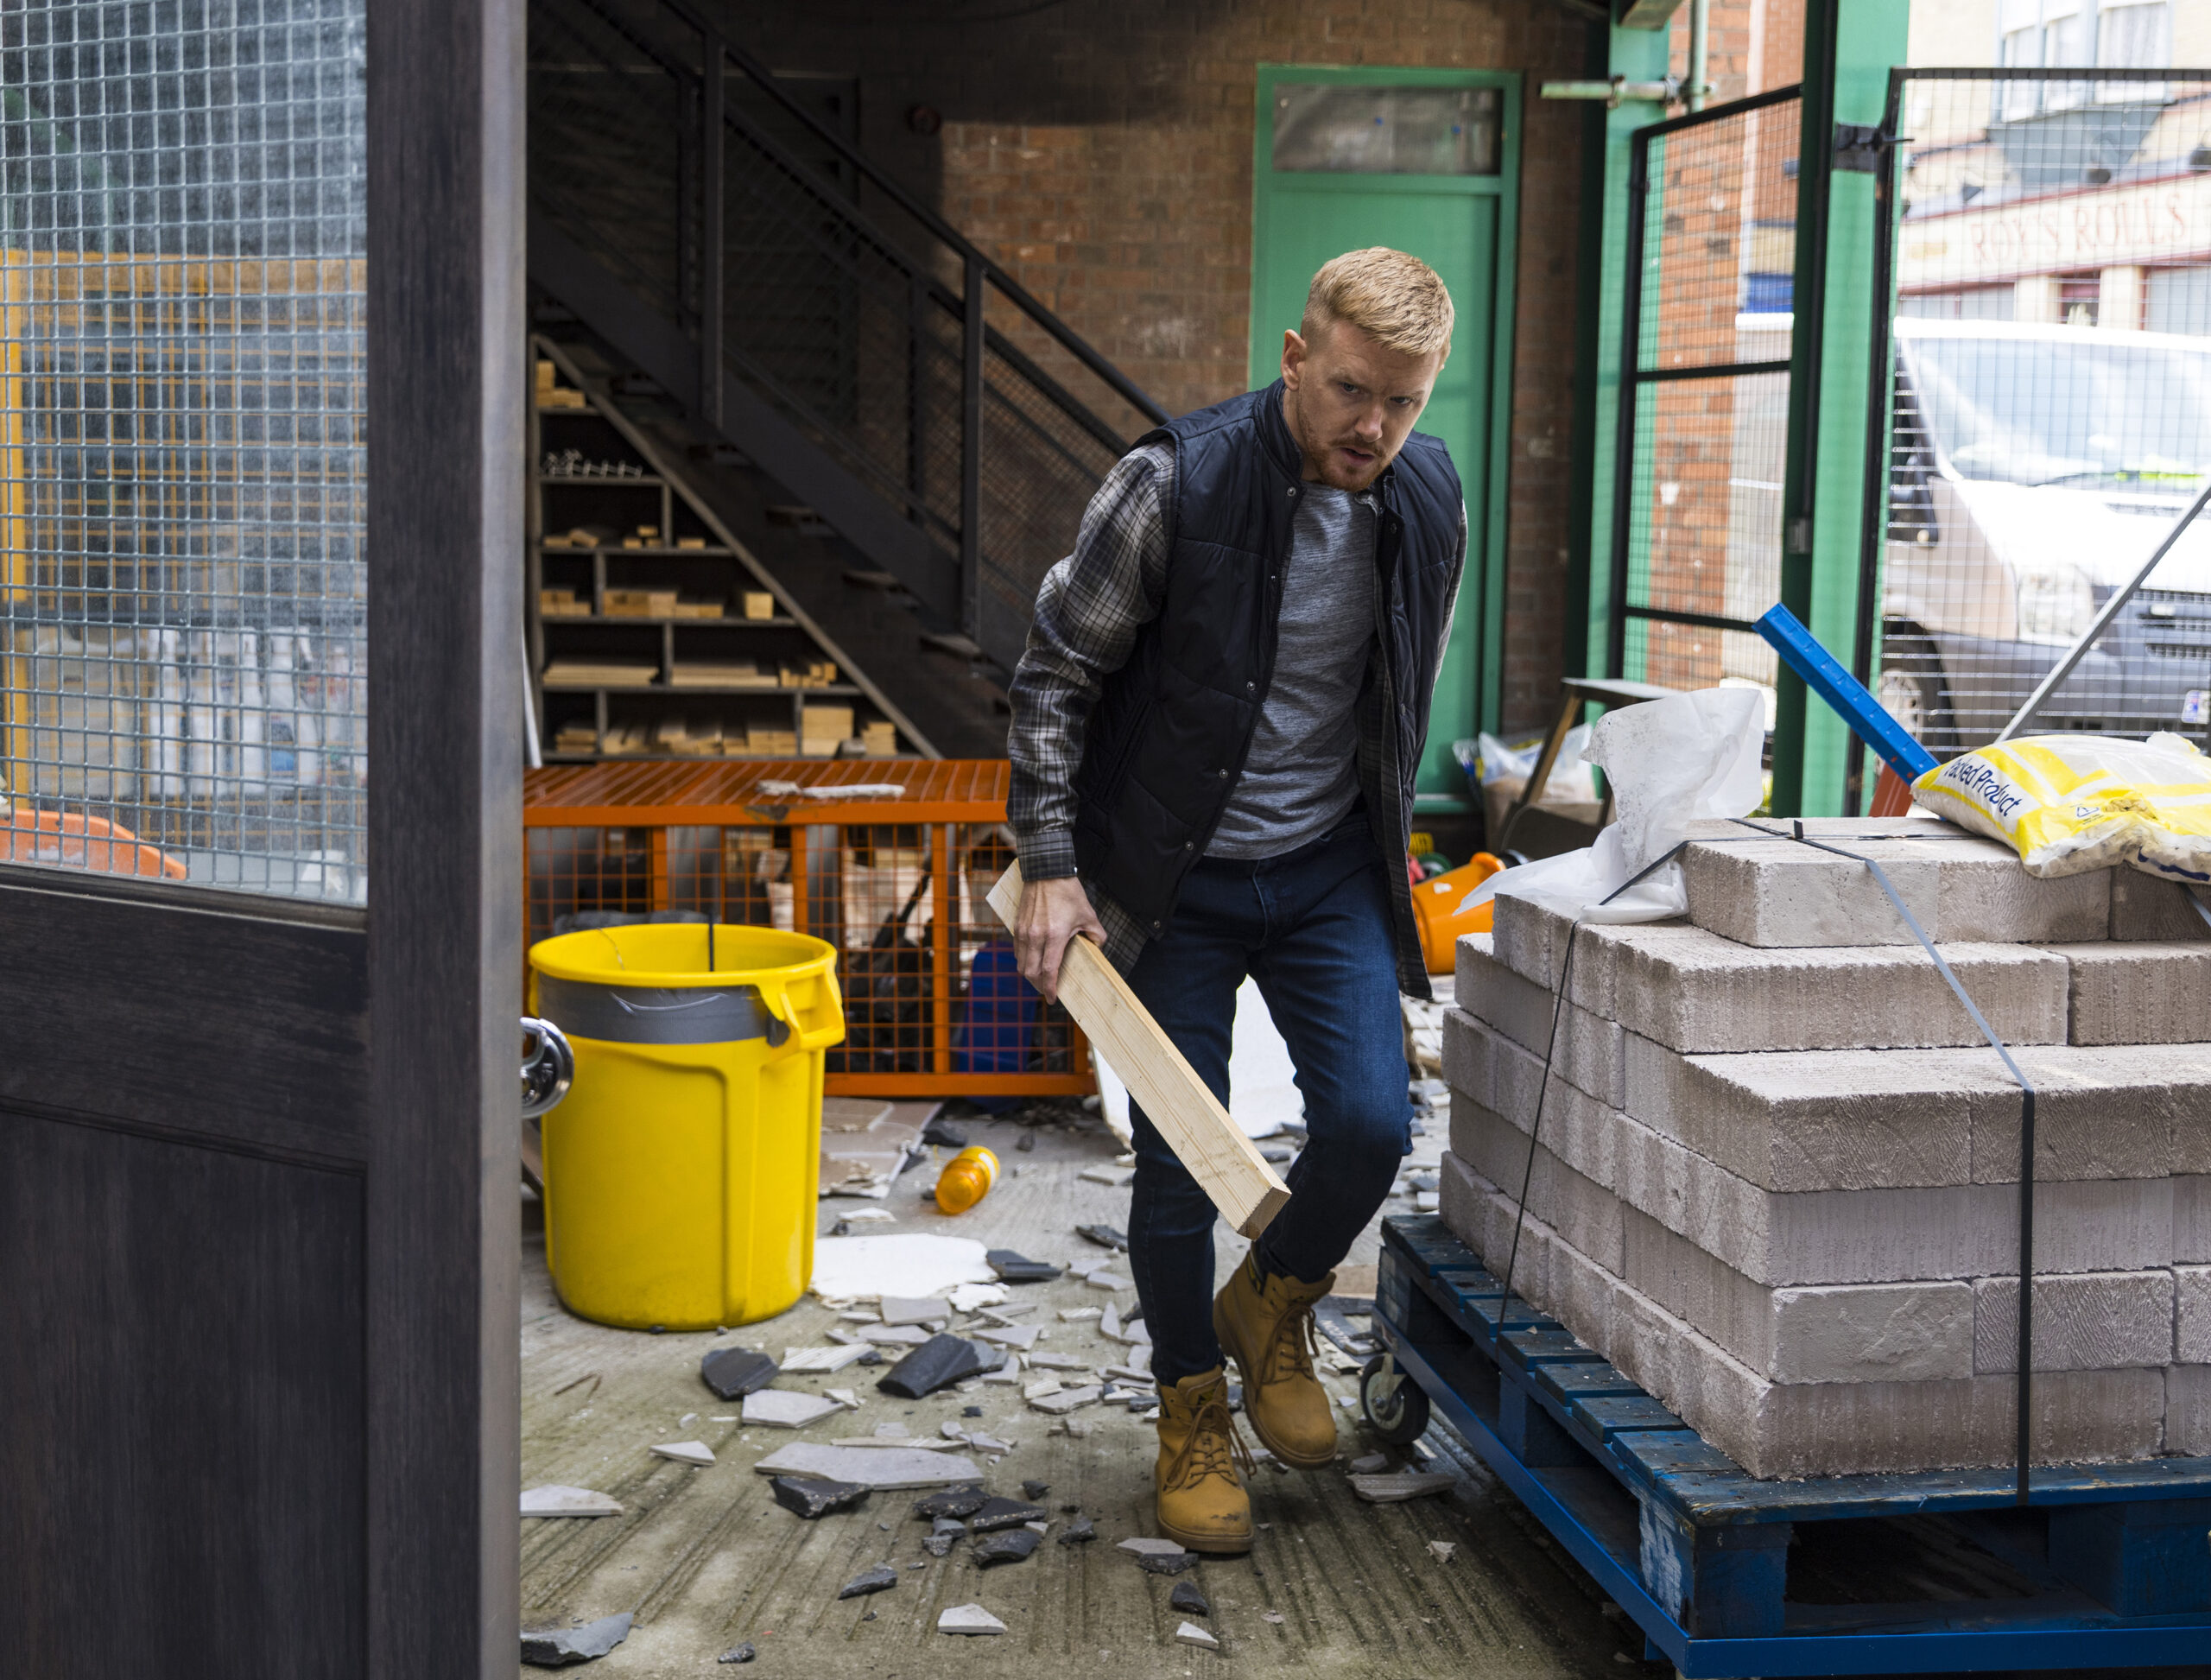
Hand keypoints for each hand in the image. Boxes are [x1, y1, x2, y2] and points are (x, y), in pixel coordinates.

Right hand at [1013, 875, 1106, 1004]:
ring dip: (1029, 974)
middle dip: (1038, 986)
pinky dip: (1023, 960)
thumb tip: (1099, 947)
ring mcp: (1023, 931)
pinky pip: (1017, 950)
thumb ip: (1096, 934)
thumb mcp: (1088, 914)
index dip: (1050, 988)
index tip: (1052, 999)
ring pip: (1021, 963)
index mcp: (1054, 936)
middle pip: (1030, 972)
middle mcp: (1035, 936)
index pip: (1048, 971)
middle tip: (1047, 991)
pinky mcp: (1016, 925)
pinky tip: (1032, 960)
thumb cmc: (1068, 892)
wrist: (1046, 872)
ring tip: (1039, 978)